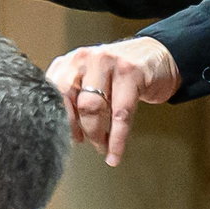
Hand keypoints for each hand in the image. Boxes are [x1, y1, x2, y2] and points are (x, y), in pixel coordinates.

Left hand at [51, 39, 180, 166]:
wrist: (156, 55)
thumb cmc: (121, 72)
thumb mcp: (91, 78)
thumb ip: (74, 95)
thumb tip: (63, 129)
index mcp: (71, 61)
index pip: (53, 93)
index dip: (58, 119)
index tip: (64, 137)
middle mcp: (86, 58)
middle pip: (69, 100)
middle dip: (75, 128)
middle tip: (84, 142)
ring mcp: (108, 62)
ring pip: (92, 107)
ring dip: (96, 134)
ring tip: (102, 146)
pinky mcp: (131, 72)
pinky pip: (120, 114)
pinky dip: (117, 139)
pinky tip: (115, 153)